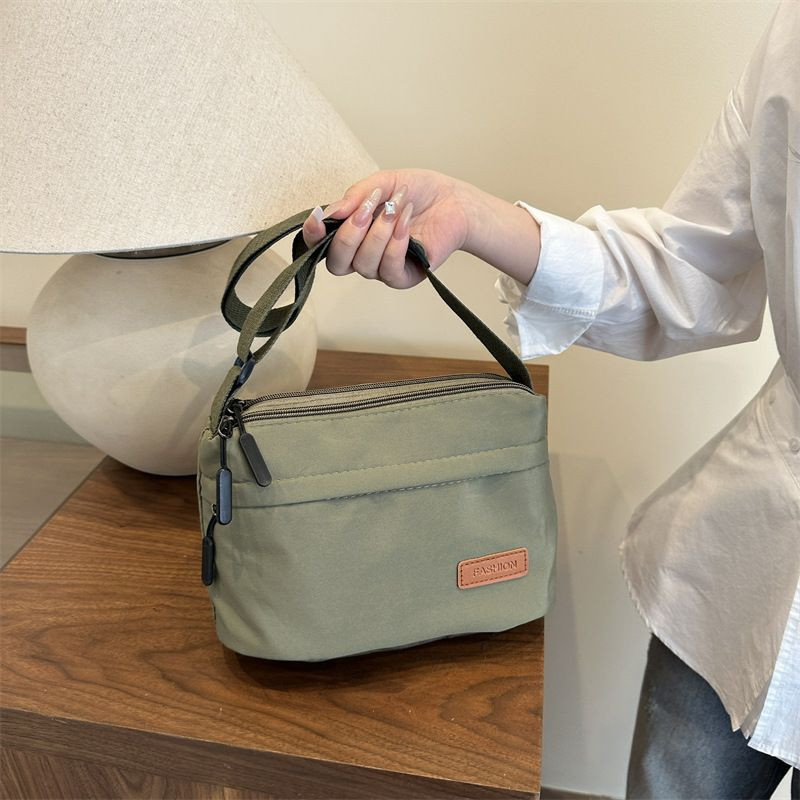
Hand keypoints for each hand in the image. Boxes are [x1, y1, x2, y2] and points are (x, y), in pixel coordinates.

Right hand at [301, 168, 473, 288]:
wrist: (452, 200)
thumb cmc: (417, 193)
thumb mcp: (381, 183)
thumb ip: (355, 196)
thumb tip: (331, 212)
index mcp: (351, 233)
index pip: (321, 245)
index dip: (313, 236)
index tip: (317, 218)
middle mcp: (362, 255)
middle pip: (337, 263)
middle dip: (348, 234)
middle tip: (366, 209)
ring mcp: (381, 269)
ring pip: (363, 264)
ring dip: (377, 233)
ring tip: (394, 208)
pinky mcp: (404, 277)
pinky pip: (388, 269)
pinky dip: (395, 242)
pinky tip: (405, 221)